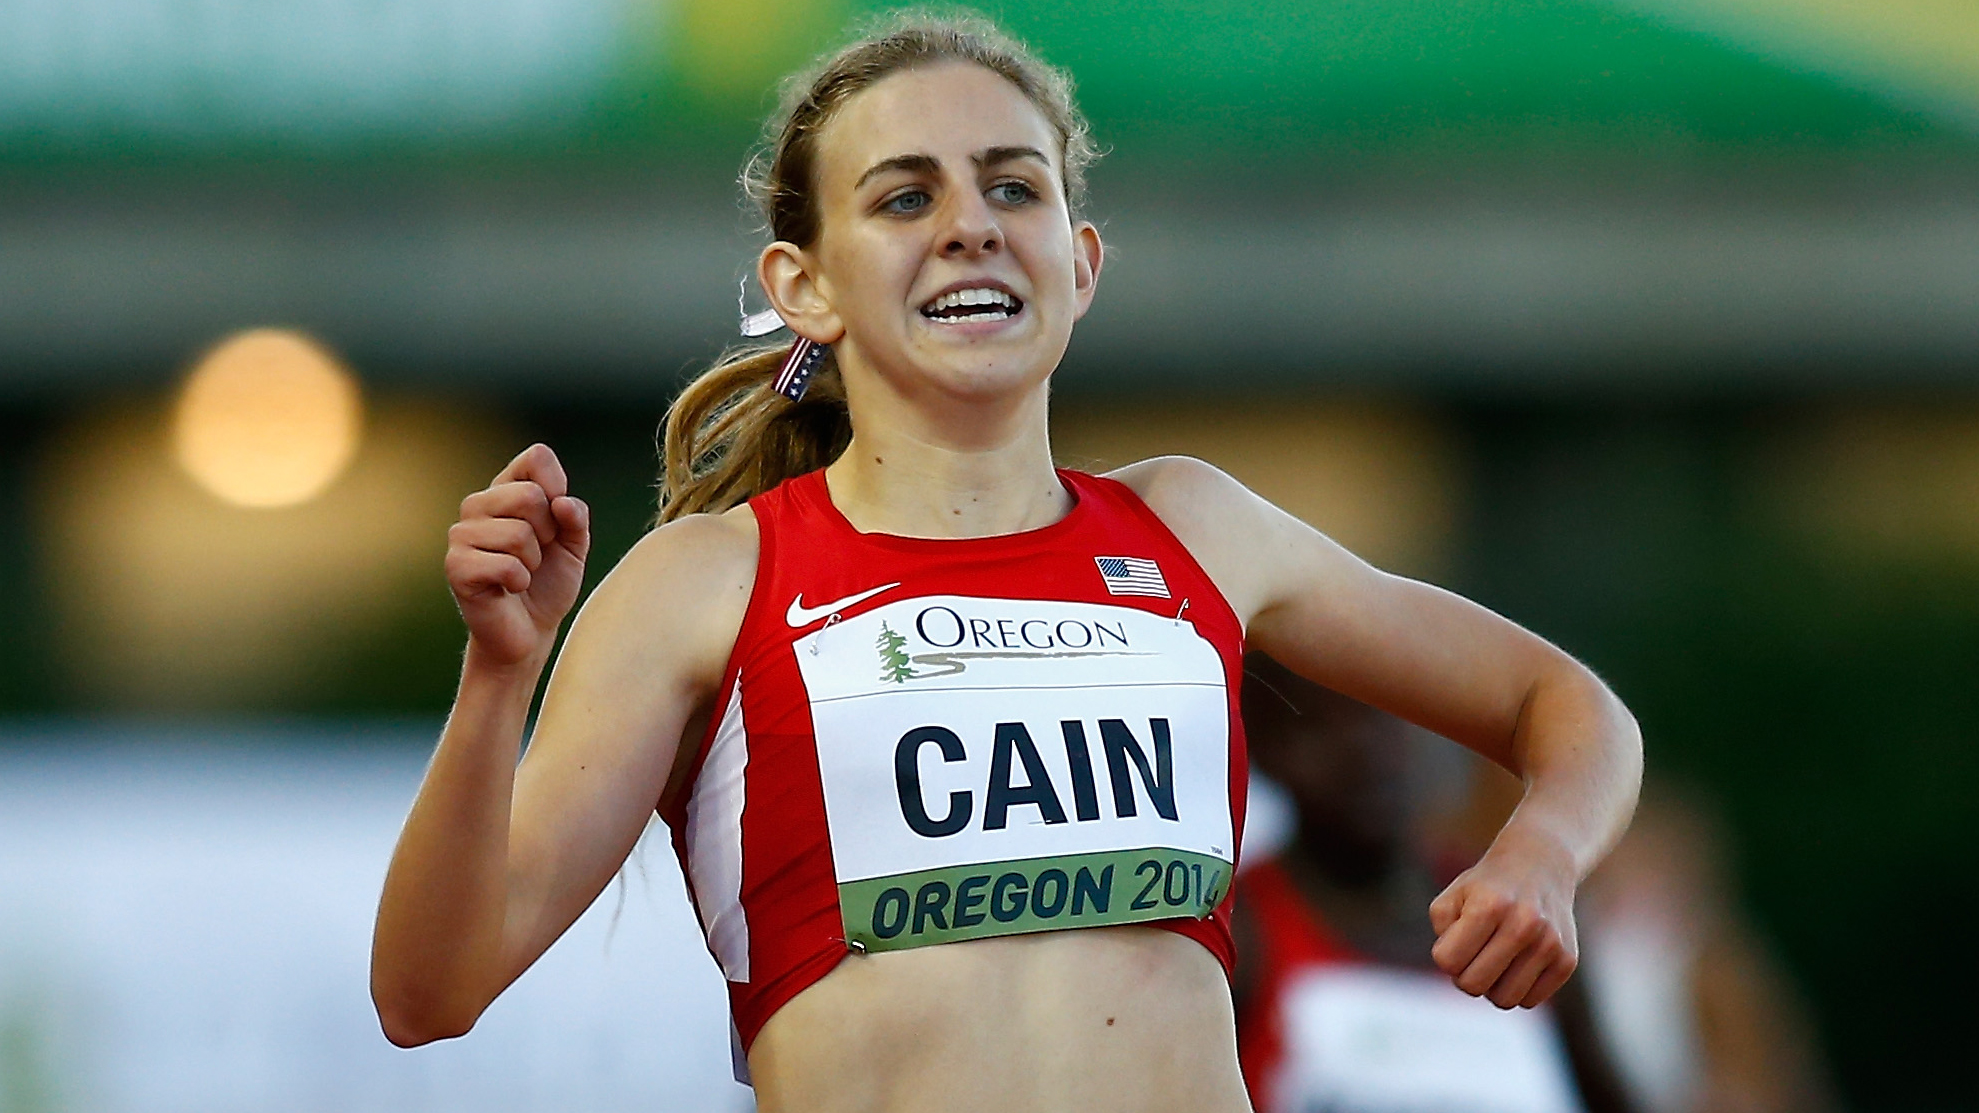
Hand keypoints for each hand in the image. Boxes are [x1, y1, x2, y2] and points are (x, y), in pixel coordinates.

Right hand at [445, 444, 591, 666]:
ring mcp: (461, 534)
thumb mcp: (574, 545)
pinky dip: (520, 581)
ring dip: (534, 562)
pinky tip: (509, 589)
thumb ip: (576, 517)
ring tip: (522, 573)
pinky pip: (507, 565)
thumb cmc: (549, 583)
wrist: (530, 631)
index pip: (536, 457)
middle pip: (530, 496)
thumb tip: (562, 503)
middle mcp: (478, 505)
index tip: (557, 518)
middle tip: (537, 555)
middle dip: (548, 533)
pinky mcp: (456, 567)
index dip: (558, 486)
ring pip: (520, 534)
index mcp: (505, 489)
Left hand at [1428, 832, 1579, 1008]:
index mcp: (1489, 906)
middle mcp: (1523, 925)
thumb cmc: (1487, 887)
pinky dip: (1517, 989)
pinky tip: (1517, 964)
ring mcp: (1549, 944)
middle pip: (1474, 985)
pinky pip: (1529, 1001)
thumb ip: (1441, 932)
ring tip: (1495, 960)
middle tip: (1473, 956)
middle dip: (1465, 975)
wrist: (1540, 865)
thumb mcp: (1452, 896)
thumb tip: (1457, 970)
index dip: (1445, 956)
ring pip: (1504, 1000)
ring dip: (1492, 986)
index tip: (1455, 941)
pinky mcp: (1567, 960)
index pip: (1448, 962)